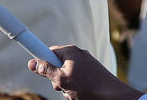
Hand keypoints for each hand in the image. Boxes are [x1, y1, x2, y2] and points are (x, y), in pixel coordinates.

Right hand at [28, 45, 142, 99]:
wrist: (114, 96)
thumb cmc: (89, 87)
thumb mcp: (62, 80)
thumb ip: (46, 70)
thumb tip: (33, 63)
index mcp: (70, 51)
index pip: (48, 51)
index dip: (41, 59)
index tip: (32, 61)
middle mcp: (78, 54)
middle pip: (57, 65)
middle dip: (56, 79)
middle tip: (60, 87)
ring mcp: (87, 63)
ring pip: (68, 75)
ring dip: (67, 86)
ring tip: (74, 94)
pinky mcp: (93, 73)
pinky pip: (78, 79)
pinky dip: (77, 88)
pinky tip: (81, 95)